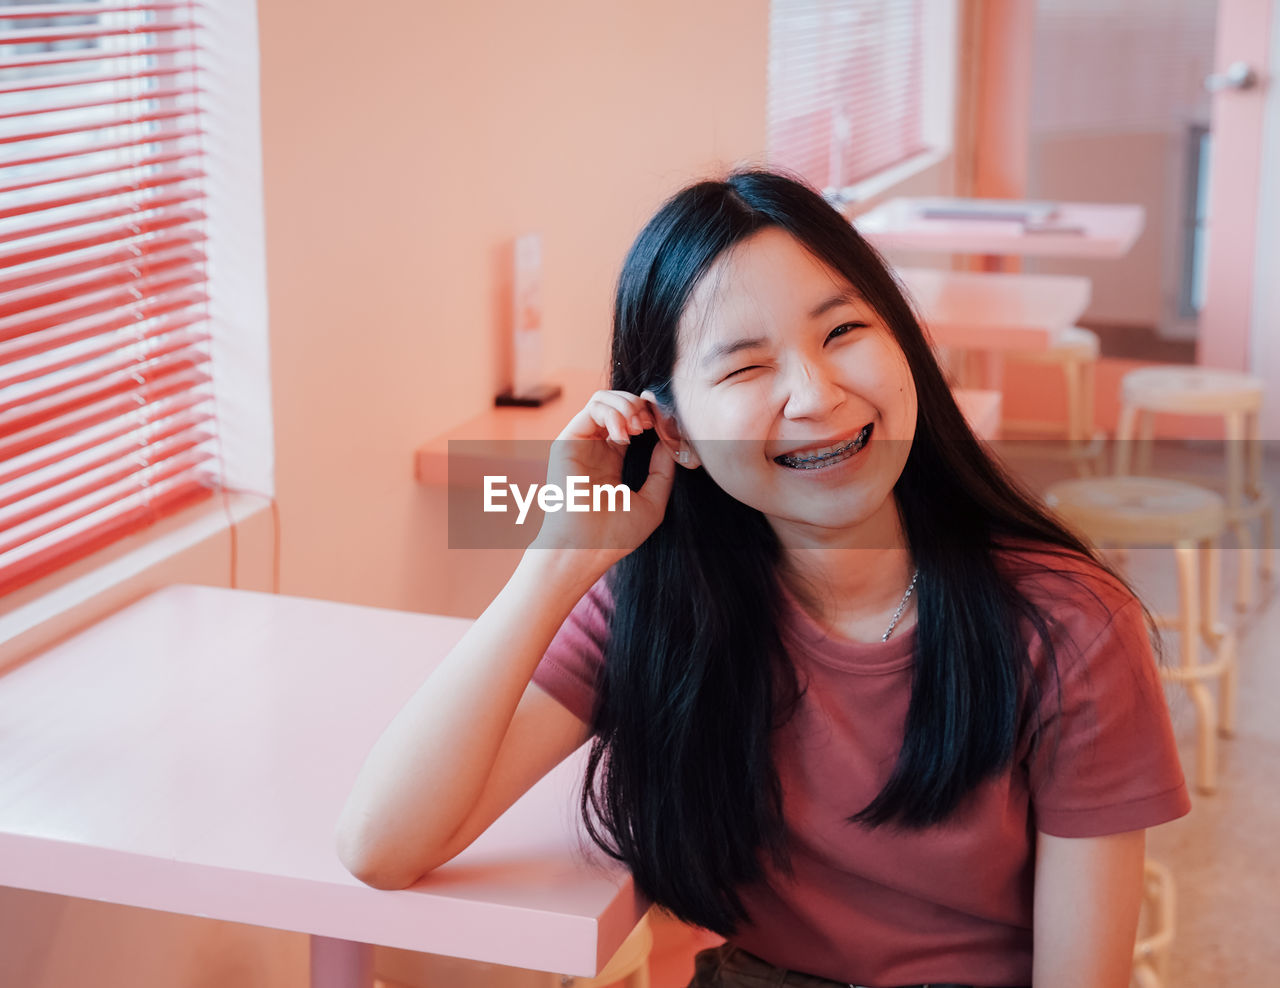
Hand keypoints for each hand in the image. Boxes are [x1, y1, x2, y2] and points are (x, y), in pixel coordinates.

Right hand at [529, 390, 676, 562]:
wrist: (587, 548)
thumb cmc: (616, 534)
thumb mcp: (652, 501)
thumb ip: (662, 470)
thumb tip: (668, 441)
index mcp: (612, 461)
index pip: (630, 423)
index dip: (649, 416)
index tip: (663, 427)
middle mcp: (594, 449)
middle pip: (618, 405)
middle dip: (640, 407)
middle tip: (650, 424)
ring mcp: (581, 444)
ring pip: (603, 400)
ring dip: (627, 406)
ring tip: (637, 427)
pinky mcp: (568, 441)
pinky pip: (592, 408)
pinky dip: (614, 412)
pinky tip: (624, 433)